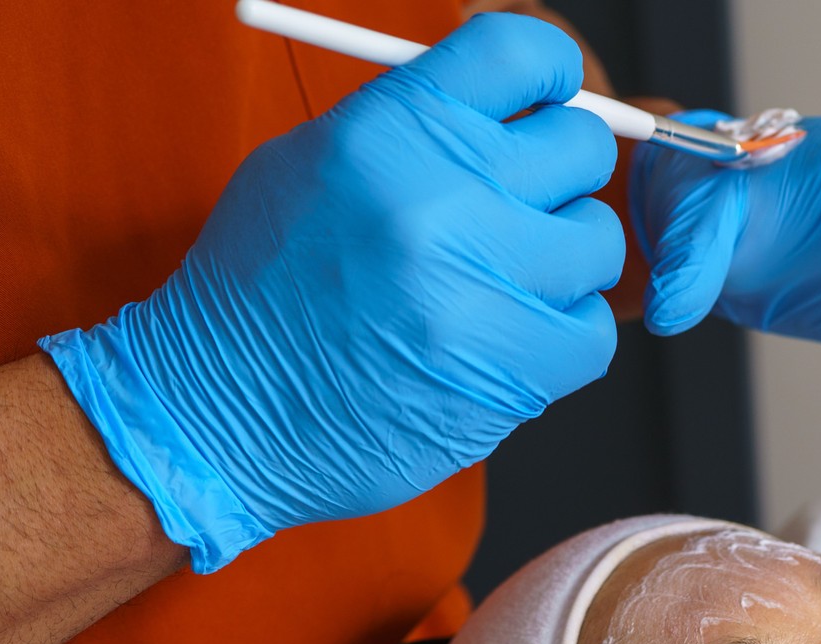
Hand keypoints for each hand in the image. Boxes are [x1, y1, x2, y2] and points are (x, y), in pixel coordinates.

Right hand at [41, 14, 624, 572]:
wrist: (221, 413)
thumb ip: (411, 124)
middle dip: (558, 173)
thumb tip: (509, 104)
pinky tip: (503, 339)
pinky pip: (594, 331)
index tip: (550, 97)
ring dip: (562, 260)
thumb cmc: (263, 291)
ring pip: (598, 241)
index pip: (520, 53)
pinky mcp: (514, 370)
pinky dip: (562, 336)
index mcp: (391, 131)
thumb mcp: (312, 165)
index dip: (550, 72)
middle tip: (519, 205)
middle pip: (580, 147)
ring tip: (499, 282)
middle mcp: (443, 199)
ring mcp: (484, 289)